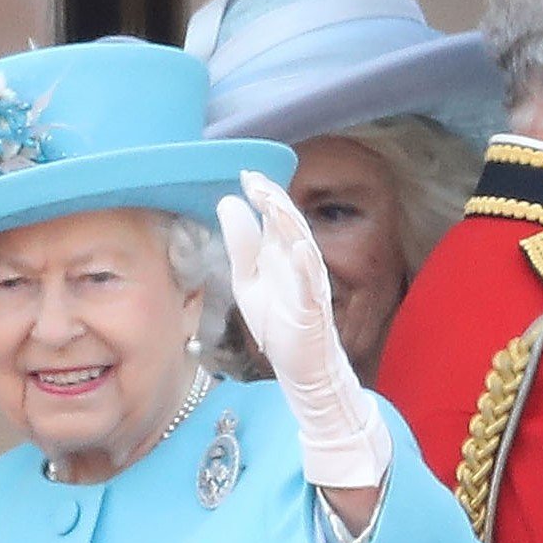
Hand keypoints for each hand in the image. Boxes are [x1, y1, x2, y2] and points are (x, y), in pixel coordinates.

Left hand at [222, 171, 387, 490]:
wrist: (300, 369)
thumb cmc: (277, 323)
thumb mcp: (248, 280)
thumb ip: (241, 245)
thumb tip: (229, 202)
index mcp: (281, 255)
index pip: (274, 216)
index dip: (262, 194)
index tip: (245, 173)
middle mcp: (299, 263)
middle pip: (289, 224)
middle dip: (274, 200)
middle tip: (255, 179)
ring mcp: (308, 284)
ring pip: (302, 246)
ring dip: (289, 222)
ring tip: (273, 200)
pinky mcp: (313, 309)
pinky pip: (312, 282)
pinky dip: (307, 262)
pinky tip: (299, 245)